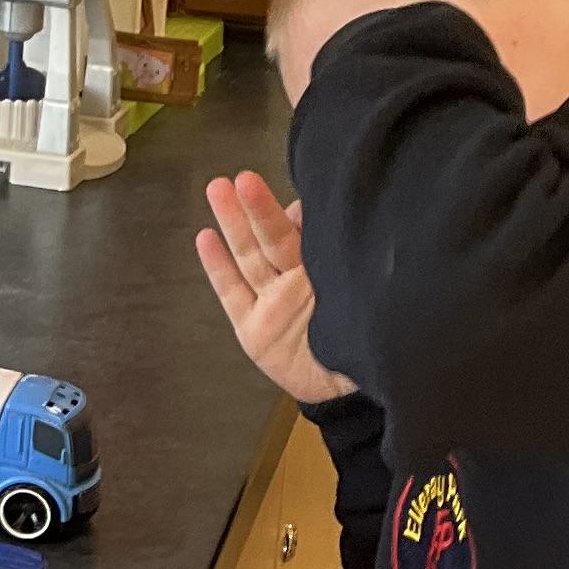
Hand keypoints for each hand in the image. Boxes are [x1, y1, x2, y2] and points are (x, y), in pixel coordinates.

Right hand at [196, 171, 354, 405]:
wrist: (347, 390)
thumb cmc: (363, 332)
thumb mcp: (359, 286)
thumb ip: (344, 256)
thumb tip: (323, 217)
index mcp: (323, 270)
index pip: (305, 233)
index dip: (296, 213)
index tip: (291, 191)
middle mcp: (296, 282)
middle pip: (274, 239)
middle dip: (257, 209)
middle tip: (242, 178)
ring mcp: (272, 303)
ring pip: (251, 257)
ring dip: (234, 224)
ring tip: (218, 190)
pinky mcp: (253, 329)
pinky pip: (232, 292)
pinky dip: (218, 267)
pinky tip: (205, 238)